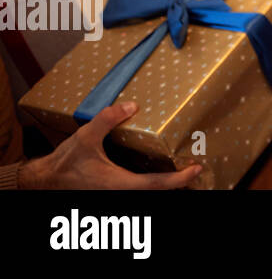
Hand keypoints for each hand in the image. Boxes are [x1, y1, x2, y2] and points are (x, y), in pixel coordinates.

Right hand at [17, 101, 202, 188]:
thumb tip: (132, 105)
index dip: (179, 179)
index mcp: (119, 183)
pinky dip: (156, 182)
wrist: (46, 180)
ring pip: (150, 192)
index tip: (196, 168)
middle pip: (159, 191)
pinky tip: (162, 170)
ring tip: (187, 169)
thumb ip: (107, 119)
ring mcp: (119, 193)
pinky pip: (141, 189)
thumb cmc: (66, 162)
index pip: (157, 185)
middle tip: (198, 167)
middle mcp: (122, 192)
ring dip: (169, 183)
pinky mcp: (115, 190)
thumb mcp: (86, 136)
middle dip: (180, 182)